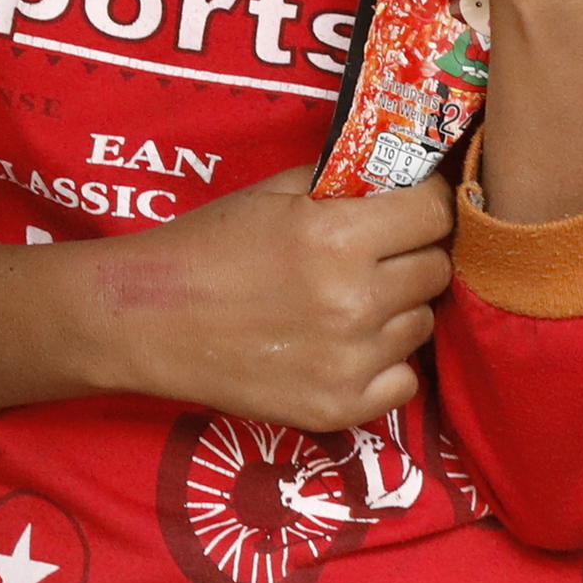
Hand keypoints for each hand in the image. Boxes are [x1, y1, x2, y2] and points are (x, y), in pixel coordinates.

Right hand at [0, 168, 453, 431]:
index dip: (426, 204)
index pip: (434, 213)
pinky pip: (405, 381)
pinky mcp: (342, 406)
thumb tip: (403, 175)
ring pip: (422, 323)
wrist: (147, 319)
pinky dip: (383, 363)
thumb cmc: (206, 246)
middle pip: (436, 270)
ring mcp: (352, 359)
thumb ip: (341, 182)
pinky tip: (343, 347)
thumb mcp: (269, 194)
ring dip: (396, 309)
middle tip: (374, 255)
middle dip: (412, 255)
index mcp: (336, 235)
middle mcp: (354, 299)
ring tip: (346, 302)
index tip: (410, 206)